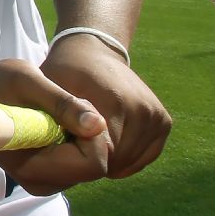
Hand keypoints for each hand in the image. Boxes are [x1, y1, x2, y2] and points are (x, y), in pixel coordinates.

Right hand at [0, 59, 112, 195]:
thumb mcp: (29, 82)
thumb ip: (63, 103)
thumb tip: (98, 125)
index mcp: (31, 168)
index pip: (91, 165)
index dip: (92, 135)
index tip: (74, 108)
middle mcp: (40, 183)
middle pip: (94, 166)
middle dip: (89, 134)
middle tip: (65, 107)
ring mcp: (46, 181)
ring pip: (91, 164)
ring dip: (83, 135)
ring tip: (56, 113)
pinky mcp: (51, 176)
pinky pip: (84, 161)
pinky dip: (78, 140)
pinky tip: (56, 123)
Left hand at [41, 32, 171, 178]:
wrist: (93, 53)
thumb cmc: (64, 73)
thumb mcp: (51, 86)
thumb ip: (63, 109)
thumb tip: (90, 132)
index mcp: (115, 101)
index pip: (103, 153)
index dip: (81, 158)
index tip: (65, 148)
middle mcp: (141, 108)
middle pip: (118, 158)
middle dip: (96, 161)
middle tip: (75, 148)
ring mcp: (155, 115)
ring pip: (132, 159)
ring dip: (111, 160)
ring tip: (89, 145)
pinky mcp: (163, 121)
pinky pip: (147, 154)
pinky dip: (128, 157)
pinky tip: (108, 147)